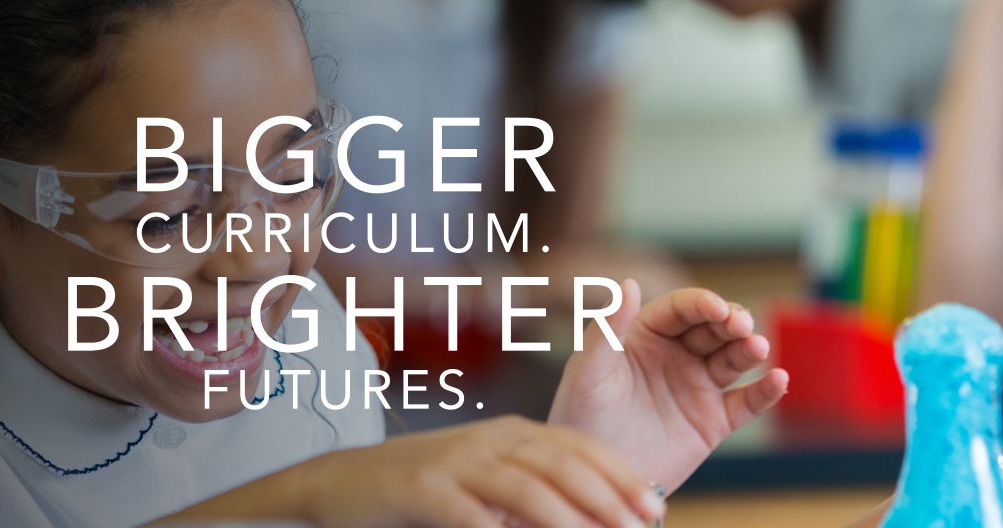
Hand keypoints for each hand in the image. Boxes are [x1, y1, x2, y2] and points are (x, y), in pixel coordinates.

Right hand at [163, 416, 663, 527]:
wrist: (346, 481)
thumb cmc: (430, 486)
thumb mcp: (490, 478)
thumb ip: (536, 490)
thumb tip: (594, 516)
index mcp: (514, 432)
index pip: (581, 447)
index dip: (622, 475)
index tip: (656, 506)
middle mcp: (492, 440)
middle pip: (562, 463)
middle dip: (608, 496)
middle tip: (639, 525)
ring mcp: (457, 461)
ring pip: (524, 485)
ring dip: (567, 515)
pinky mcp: (423, 489)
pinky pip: (468, 511)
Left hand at [549, 279, 788, 491]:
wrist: (596, 483)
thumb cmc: (580, 422)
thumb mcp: (587, 373)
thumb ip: (607, 329)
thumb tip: (629, 283)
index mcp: (646, 336)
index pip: (681, 309)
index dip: (702, 303)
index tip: (716, 308)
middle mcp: (676, 356)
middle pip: (714, 329)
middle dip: (732, 322)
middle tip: (741, 326)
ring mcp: (698, 388)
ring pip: (734, 360)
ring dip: (750, 350)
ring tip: (758, 348)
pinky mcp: (713, 422)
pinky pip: (746, 402)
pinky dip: (766, 391)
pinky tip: (778, 380)